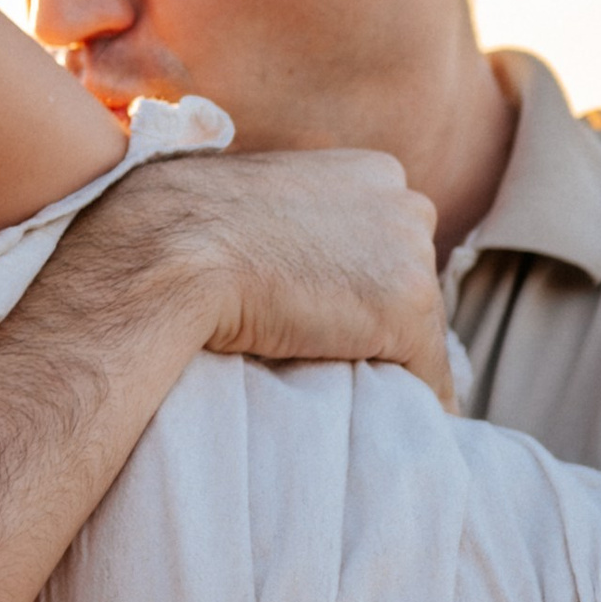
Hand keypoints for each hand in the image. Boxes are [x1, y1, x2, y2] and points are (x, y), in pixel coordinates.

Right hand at [92, 147, 451, 399]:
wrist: (171, 254)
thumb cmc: (185, 232)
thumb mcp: (257, 205)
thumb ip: (297, 225)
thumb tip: (287, 264)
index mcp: (369, 172)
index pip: (391, 246)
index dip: (361, 291)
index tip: (330, 323)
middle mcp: (404, 202)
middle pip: (414, 285)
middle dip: (381, 323)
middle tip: (332, 359)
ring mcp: (411, 255)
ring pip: (421, 332)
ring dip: (388, 362)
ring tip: (343, 392)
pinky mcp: (408, 309)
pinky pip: (429, 378)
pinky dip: (408, 405)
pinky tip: (376, 429)